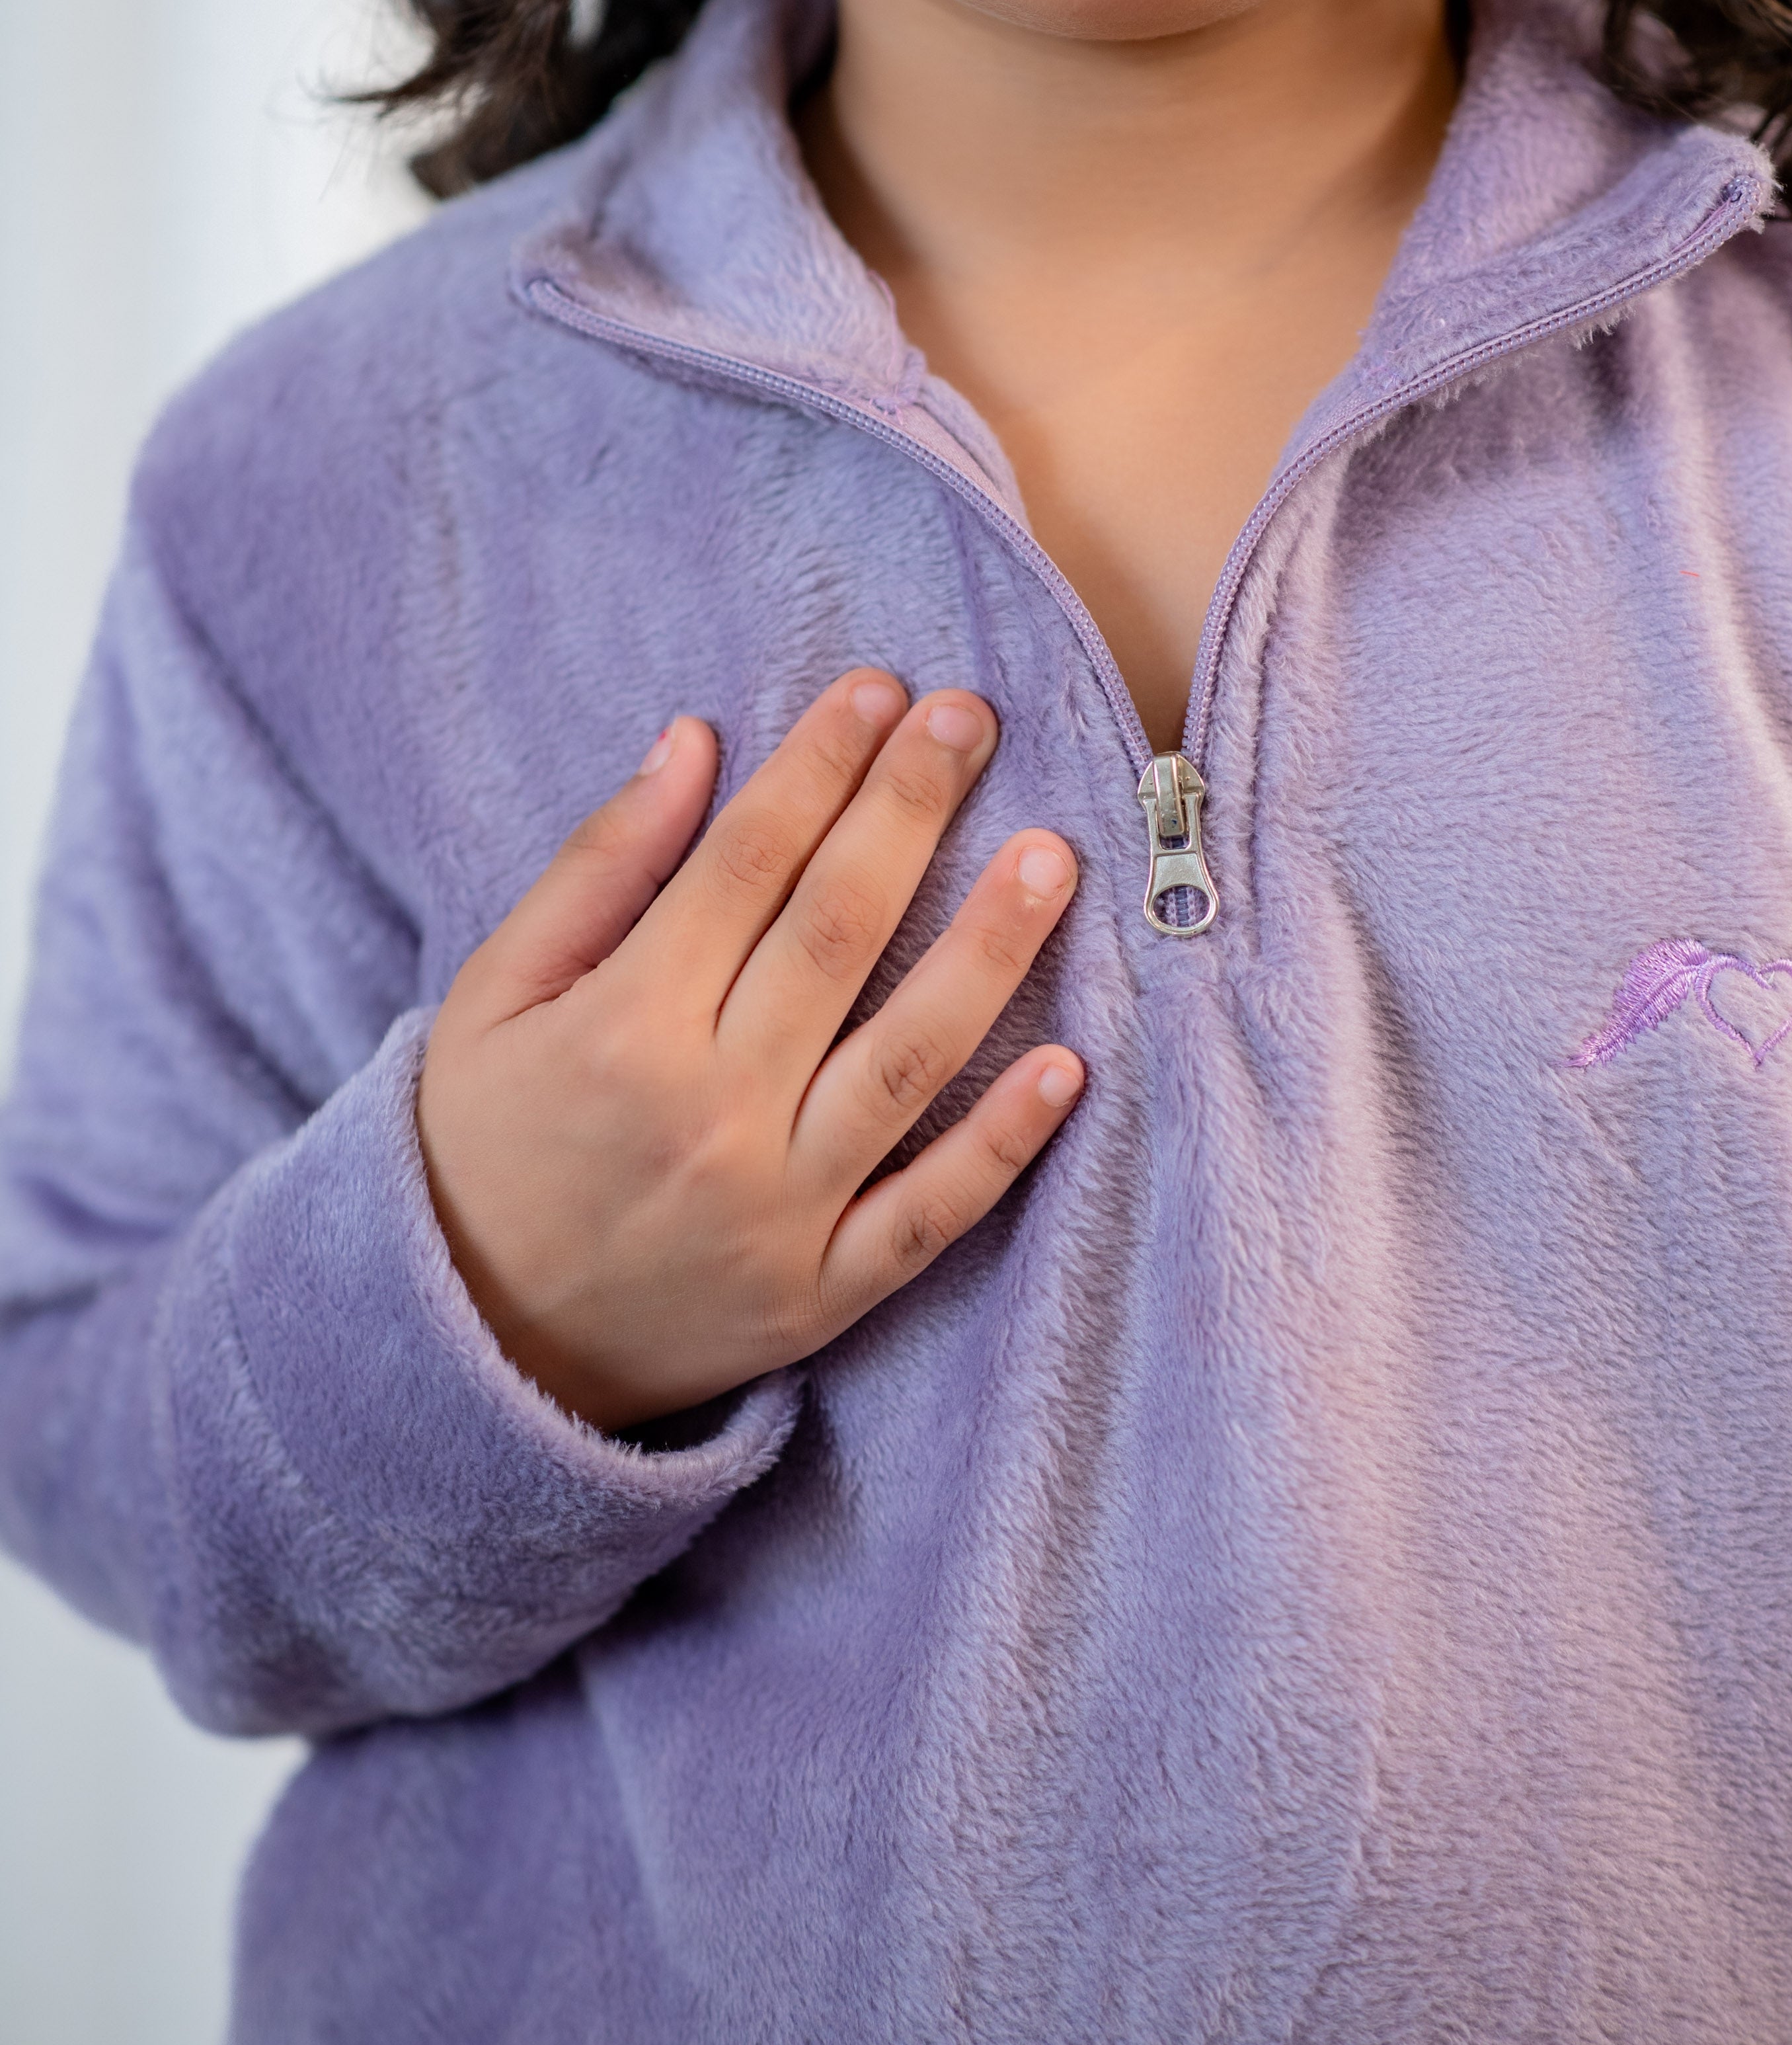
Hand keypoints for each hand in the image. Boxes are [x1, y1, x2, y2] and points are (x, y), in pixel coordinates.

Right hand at [416, 671, 1083, 1428]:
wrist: (469, 1356)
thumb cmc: (479, 1148)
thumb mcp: (494, 996)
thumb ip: (598, 868)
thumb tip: (693, 741)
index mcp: (624, 1027)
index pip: (747, 863)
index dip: (819, 765)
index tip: (878, 688)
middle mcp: (711, 1113)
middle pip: (837, 932)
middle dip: (910, 811)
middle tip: (970, 718)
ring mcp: (776, 1212)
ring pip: (909, 1060)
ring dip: (990, 951)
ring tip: (1052, 857)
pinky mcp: (820, 1293)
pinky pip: (931, 1213)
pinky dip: (1003, 1144)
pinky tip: (1069, 1064)